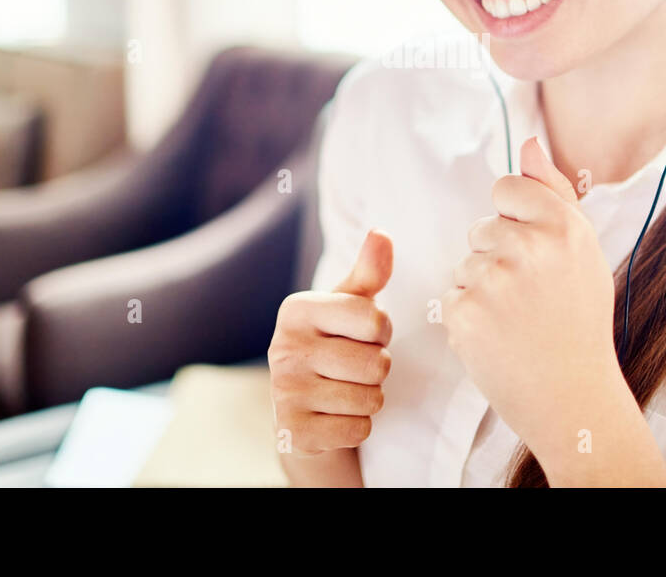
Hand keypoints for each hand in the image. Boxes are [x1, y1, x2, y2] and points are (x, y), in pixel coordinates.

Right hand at [268, 229, 393, 454]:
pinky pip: (358, 429)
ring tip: (345, 389)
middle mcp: (283, 348)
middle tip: (354, 367)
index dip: (382, 332)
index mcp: (297, 309)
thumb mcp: (350, 306)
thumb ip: (369, 271)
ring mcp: (285, 393)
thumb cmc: (334, 344)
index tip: (361, 335)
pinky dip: (357, 426)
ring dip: (370, 398)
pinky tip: (335, 414)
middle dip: (378, 368)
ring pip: (371, 399)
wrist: (302, 409)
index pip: (376, 320)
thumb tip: (382, 233)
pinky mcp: (295, 432)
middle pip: (377, 364)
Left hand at [441, 137, 625, 460]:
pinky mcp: (464, 313)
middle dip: (498, 258)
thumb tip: (528, 141)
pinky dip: (468, 318)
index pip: (506, 188)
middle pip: (482, 227)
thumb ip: (553, 192)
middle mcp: (529, 246)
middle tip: (531, 299)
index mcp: (563, 226)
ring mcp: (493, 280)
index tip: (535, 254)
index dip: (515, 220)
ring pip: (465, 263)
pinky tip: (498, 338)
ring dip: (482, 289)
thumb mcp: (583, 251)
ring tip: (517, 321)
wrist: (573, 397)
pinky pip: (451, 296)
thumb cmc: (579, 321)